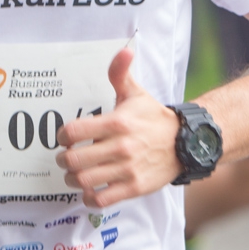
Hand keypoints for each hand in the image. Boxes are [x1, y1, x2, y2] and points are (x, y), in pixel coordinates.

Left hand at [55, 49, 181, 208]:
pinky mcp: (134, 187)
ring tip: (74, 173)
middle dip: (63, 159)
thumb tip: (124, 50)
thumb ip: (121, 73)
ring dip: (72, 179)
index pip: (74, 131)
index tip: (65, 136)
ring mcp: (127, 169)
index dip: (63, 135)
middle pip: (74, 159)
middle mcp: (121, 147)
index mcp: (117, 123)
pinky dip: (89, 197)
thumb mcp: (136, 93)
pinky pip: (102, 199)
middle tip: (65, 157)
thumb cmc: (154, 118)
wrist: (186, 143)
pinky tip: (89, 190)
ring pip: (84, 180)